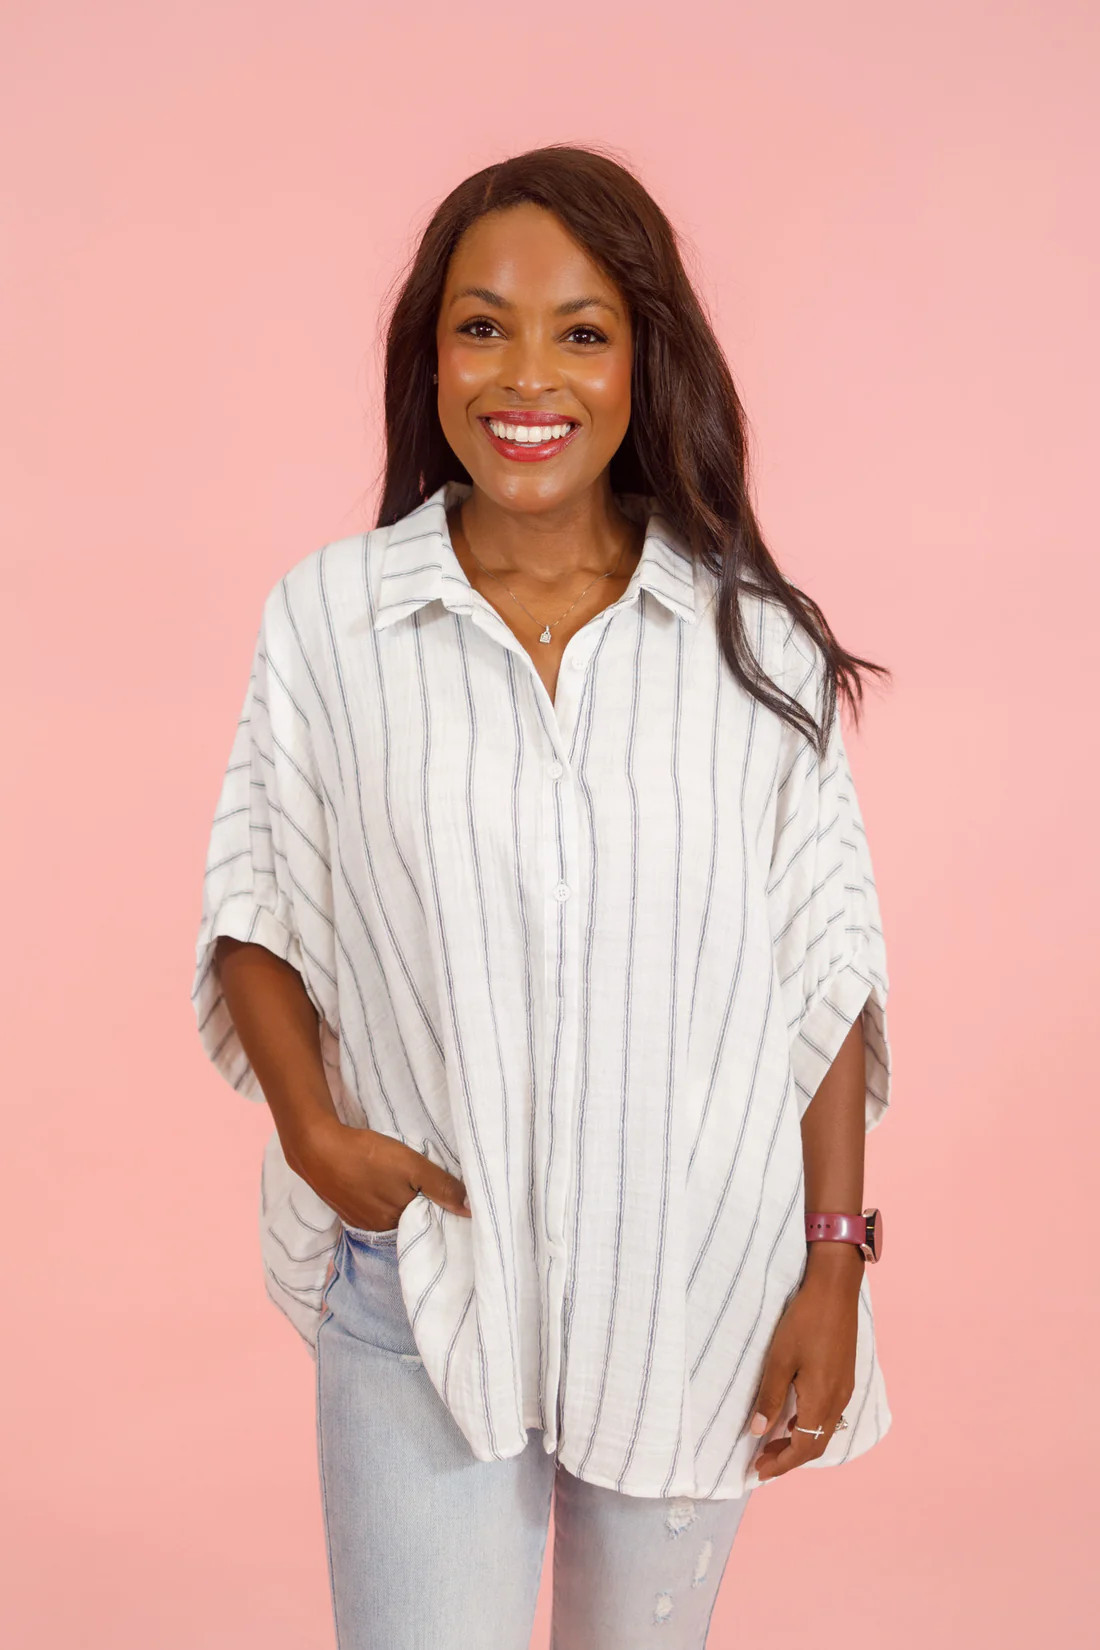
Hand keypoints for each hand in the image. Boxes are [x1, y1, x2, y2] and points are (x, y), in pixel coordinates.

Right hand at [295, 1119, 470, 1229]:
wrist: (317, 1148)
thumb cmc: (367, 1157)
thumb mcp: (411, 1166)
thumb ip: (441, 1187)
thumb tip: (471, 1210)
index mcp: (396, 1225)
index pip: (428, 1226)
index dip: (441, 1213)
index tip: (453, 1203)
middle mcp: (378, 1230)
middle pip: (410, 1222)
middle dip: (423, 1210)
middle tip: (433, 1189)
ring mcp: (360, 1220)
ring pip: (392, 1215)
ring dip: (402, 1204)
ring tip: (410, 1185)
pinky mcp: (347, 1208)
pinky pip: (374, 1209)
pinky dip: (383, 1200)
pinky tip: (385, 1185)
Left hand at [746, 1251, 860, 1480]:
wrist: (835, 1291)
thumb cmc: (804, 1321)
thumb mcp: (779, 1359)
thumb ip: (770, 1397)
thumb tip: (756, 1432)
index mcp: (822, 1400)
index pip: (803, 1448)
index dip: (781, 1463)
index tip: (759, 1472)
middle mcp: (838, 1401)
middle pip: (816, 1444)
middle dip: (789, 1457)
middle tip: (761, 1461)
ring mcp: (845, 1389)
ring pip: (823, 1430)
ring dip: (799, 1441)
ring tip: (772, 1442)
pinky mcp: (845, 1377)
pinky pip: (829, 1414)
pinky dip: (809, 1425)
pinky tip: (793, 1416)